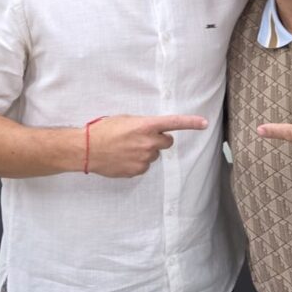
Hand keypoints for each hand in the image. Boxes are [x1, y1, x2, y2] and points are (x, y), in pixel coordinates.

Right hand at [88, 114, 206, 177]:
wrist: (86, 149)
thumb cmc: (103, 130)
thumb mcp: (125, 120)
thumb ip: (143, 125)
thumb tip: (151, 130)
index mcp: (145, 126)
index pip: (174, 123)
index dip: (191, 123)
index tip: (204, 123)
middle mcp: (148, 142)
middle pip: (167, 142)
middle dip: (159, 140)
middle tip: (142, 138)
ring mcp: (144, 158)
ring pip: (154, 155)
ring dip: (145, 151)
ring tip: (126, 148)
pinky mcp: (138, 171)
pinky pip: (144, 166)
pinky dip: (137, 162)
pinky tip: (123, 158)